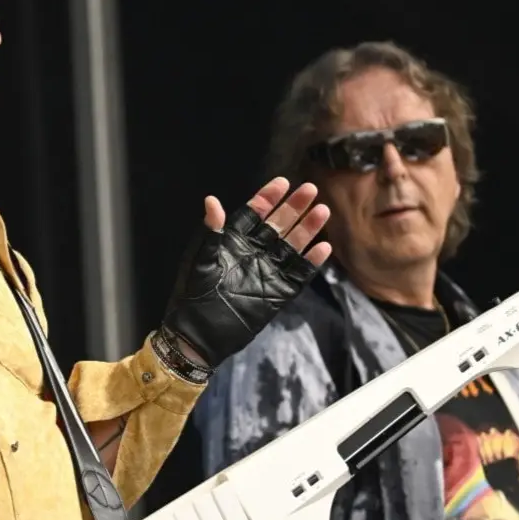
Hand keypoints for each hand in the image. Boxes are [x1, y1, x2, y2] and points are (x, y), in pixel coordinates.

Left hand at [164, 177, 330, 368]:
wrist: (199, 337)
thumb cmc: (194, 298)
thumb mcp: (201, 262)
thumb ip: (211, 233)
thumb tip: (211, 200)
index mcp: (232, 243)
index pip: (253, 214)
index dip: (267, 198)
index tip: (283, 182)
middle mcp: (253, 254)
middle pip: (278, 225)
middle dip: (293, 207)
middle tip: (310, 189)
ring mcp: (267, 273)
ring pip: (292, 246)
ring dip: (307, 229)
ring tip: (322, 211)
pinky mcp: (277, 294)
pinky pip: (298, 276)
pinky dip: (311, 262)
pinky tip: (324, 248)